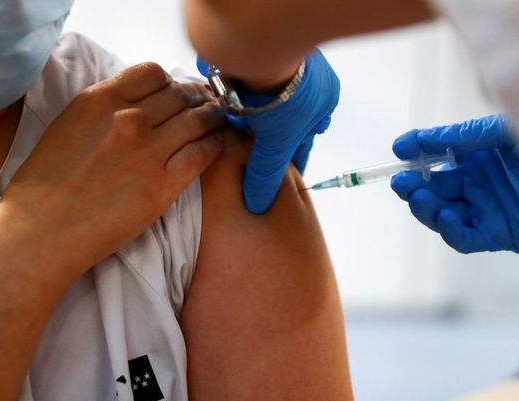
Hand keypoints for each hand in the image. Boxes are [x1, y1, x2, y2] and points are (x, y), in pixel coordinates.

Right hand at [0, 62, 225, 279]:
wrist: (42, 230)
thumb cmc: (45, 182)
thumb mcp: (69, 125)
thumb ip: (105, 108)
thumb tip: (138, 103)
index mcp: (100, 99)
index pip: (153, 73)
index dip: (170, 81)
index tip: (176, 92)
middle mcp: (128, 118)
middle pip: (181, 94)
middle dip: (198, 97)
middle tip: (206, 104)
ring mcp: (149, 150)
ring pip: (198, 119)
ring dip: (213, 116)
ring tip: (218, 120)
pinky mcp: (164, 184)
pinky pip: (203, 153)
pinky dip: (216, 143)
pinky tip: (217, 143)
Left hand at [199, 49, 339, 213]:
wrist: (258, 50)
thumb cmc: (284, 96)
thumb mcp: (278, 143)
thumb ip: (266, 174)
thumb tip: (259, 204)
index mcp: (322, 101)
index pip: (304, 141)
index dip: (291, 162)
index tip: (281, 180)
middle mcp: (302, 85)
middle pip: (282, 123)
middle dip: (267, 142)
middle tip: (253, 161)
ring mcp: (277, 71)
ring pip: (262, 107)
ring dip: (249, 122)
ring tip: (235, 142)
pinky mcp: (252, 61)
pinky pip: (243, 89)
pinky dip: (234, 103)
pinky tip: (224, 116)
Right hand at [391, 114, 518, 253]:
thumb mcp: (504, 132)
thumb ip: (461, 136)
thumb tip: (413, 142)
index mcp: (480, 153)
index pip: (437, 152)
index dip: (415, 151)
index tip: (399, 149)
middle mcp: (479, 181)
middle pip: (433, 185)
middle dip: (413, 184)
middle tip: (402, 181)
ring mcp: (486, 209)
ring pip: (442, 213)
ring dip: (425, 208)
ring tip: (419, 198)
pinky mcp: (496, 235)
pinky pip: (463, 238)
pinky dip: (450, 230)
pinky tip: (447, 216)